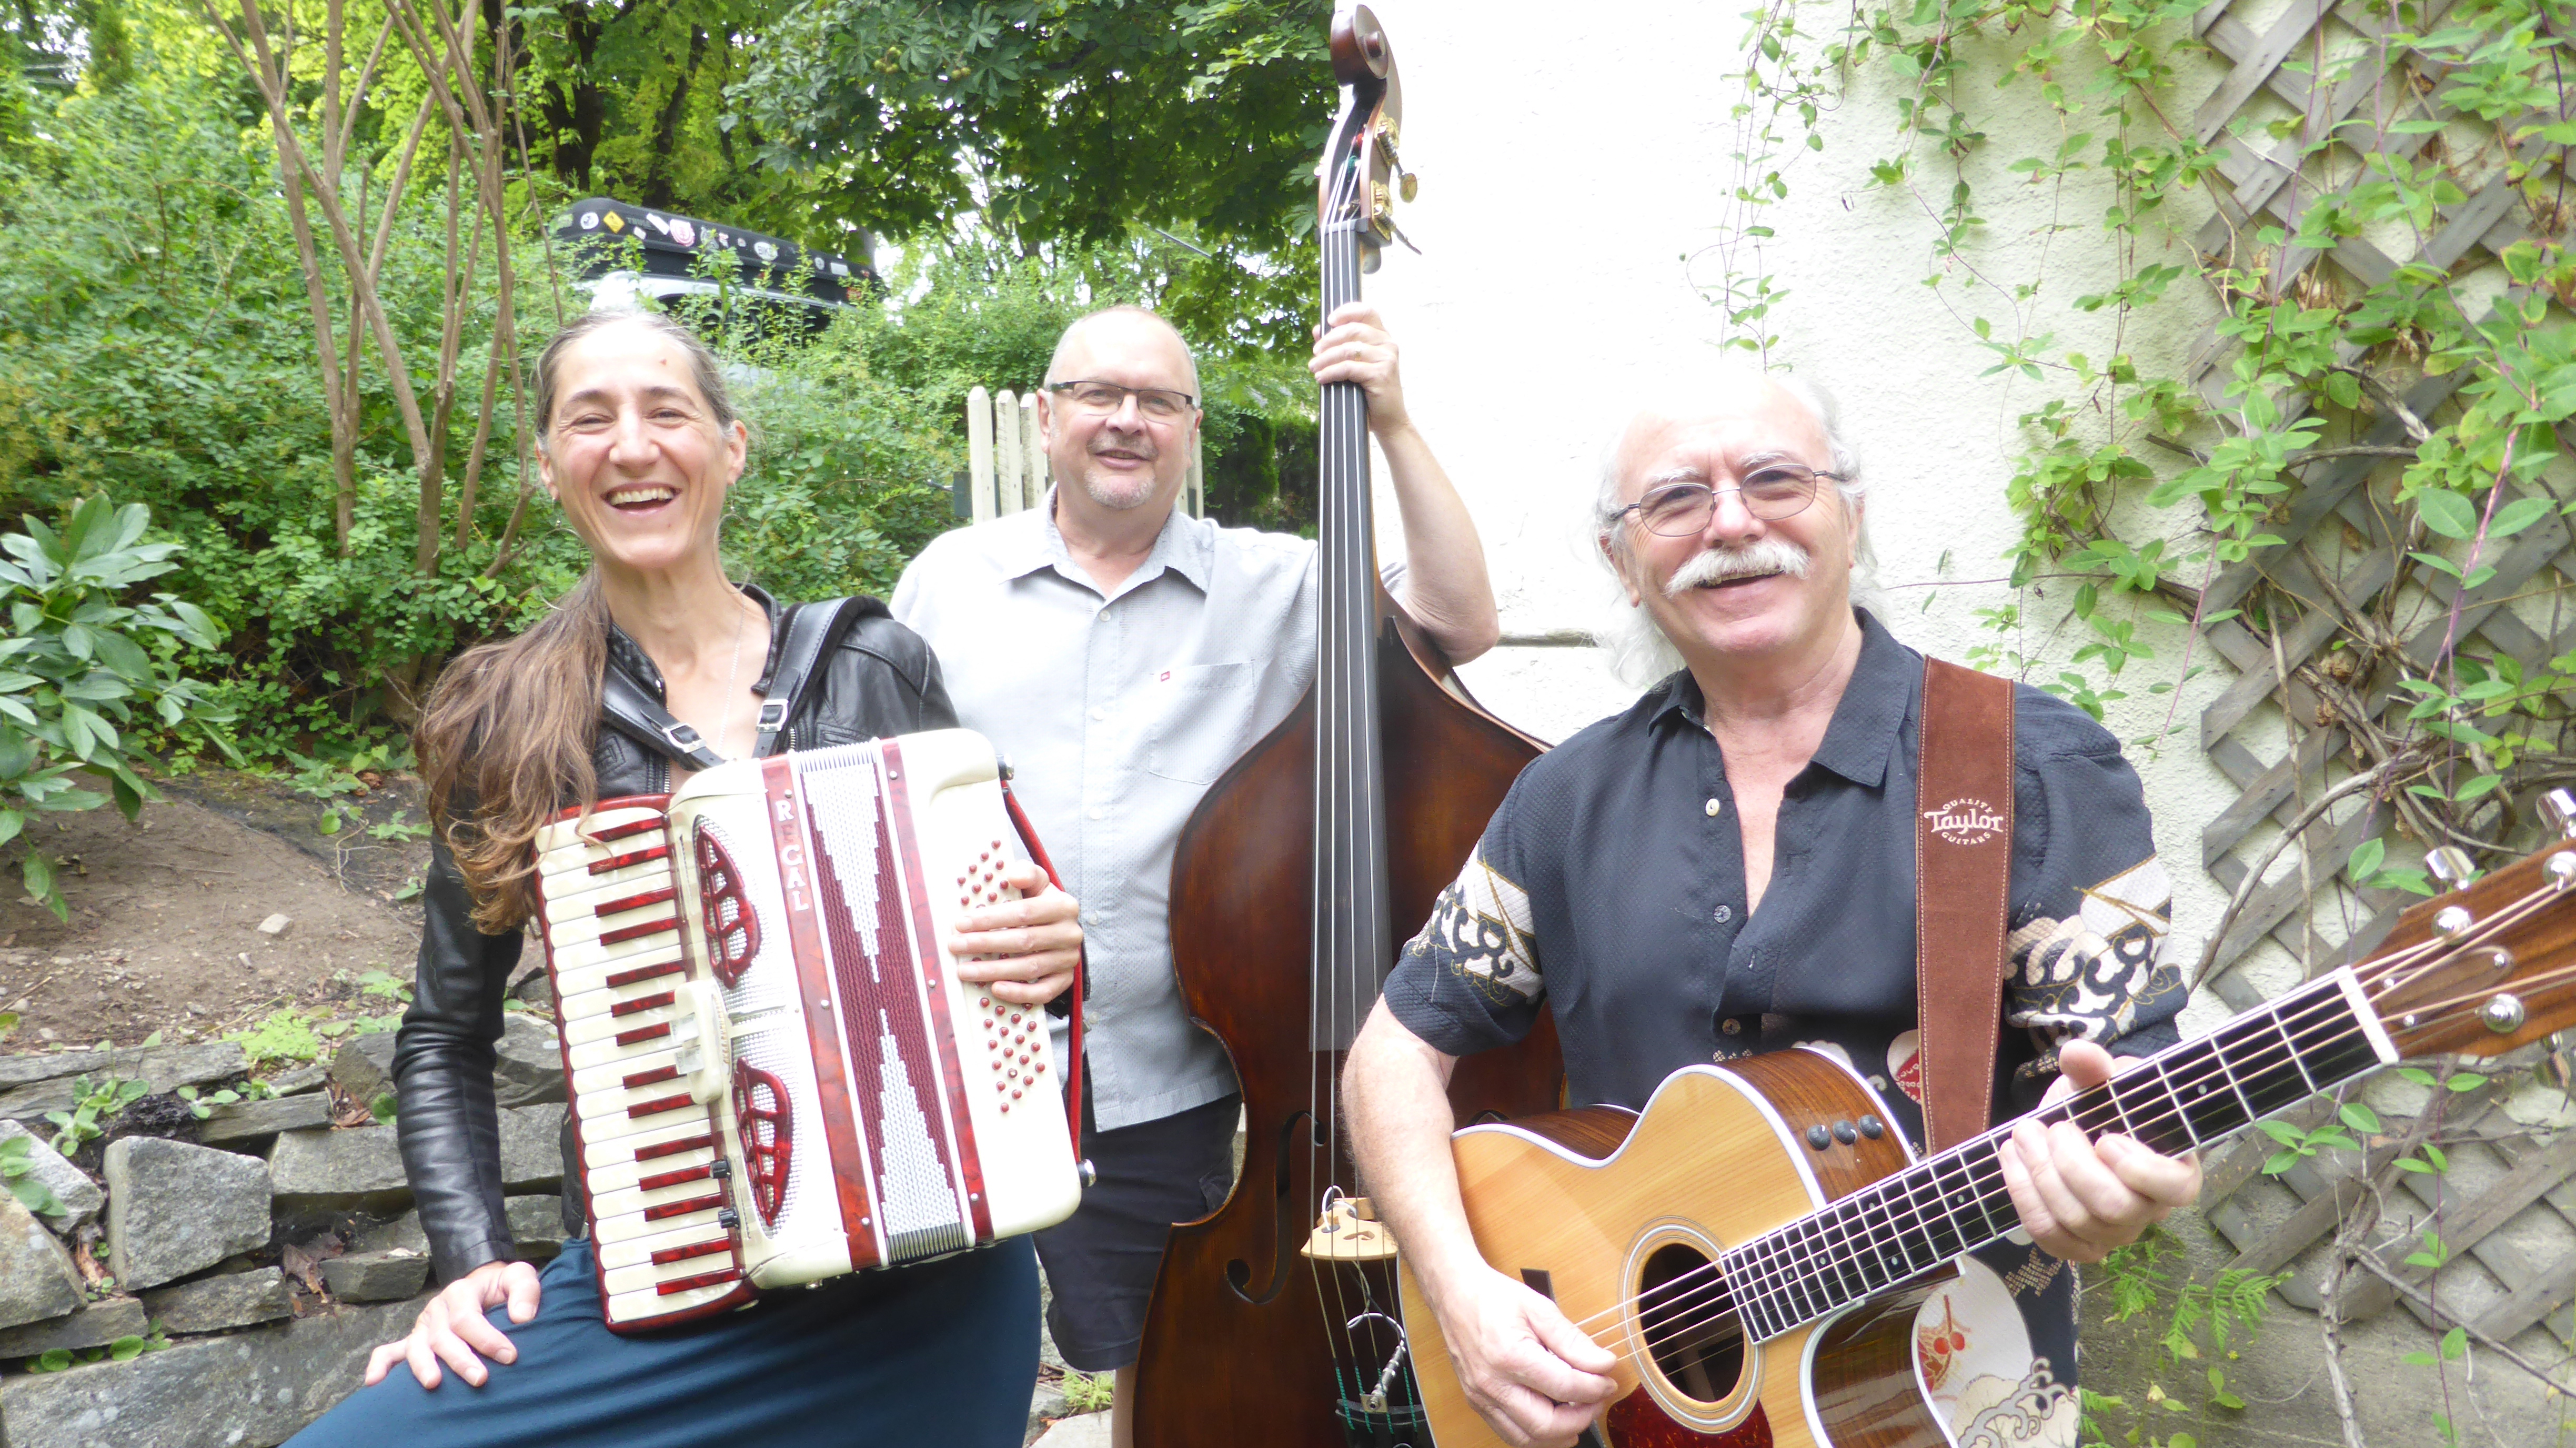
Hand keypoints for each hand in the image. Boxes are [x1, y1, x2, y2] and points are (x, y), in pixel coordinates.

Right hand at [362, 1258, 542, 1389]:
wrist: (484, 1285)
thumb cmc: (502, 1287)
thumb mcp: (519, 1277)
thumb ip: (525, 1291)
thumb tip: (522, 1318)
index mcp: (460, 1292)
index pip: (468, 1318)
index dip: (487, 1338)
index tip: (509, 1356)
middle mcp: (437, 1309)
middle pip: (443, 1336)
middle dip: (461, 1360)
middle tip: (480, 1379)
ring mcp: (423, 1325)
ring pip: (417, 1347)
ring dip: (423, 1366)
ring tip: (433, 1384)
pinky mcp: (415, 1339)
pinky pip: (390, 1351)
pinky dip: (380, 1365)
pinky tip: (374, 1382)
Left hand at [948, 859, 1081, 1005]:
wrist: (1062, 930)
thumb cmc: (1041, 905)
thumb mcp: (1038, 884)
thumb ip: (1027, 873)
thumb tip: (1013, 875)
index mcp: (1063, 906)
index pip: (1023, 912)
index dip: (990, 919)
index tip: (962, 923)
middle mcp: (1070, 933)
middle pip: (1023, 941)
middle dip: (985, 944)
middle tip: (956, 946)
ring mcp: (1068, 959)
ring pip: (1029, 968)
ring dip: (994, 971)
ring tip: (965, 970)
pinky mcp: (1066, 980)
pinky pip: (1043, 992)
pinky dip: (1019, 992)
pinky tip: (995, 988)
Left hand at [1310, 302, 1412, 435]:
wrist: (1388, 420)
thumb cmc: (1369, 392)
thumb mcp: (1353, 364)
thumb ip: (1338, 345)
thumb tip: (1317, 330)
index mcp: (1382, 336)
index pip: (1367, 311)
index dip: (1347, 311)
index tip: (1329, 320)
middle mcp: (1387, 343)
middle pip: (1353, 329)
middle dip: (1329, 340)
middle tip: (1315, 353)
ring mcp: (1386, 358)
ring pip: (1349, 349)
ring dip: (1326, 358)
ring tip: (1314, 368)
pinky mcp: (1381, 374)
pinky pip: (1349, 367)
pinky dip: (1331, 372)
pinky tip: (1321, 378)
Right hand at [1427, 1264, 1618, 1447]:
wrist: (1455, 1296)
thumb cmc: (1494, 1297)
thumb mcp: (1539, 1308)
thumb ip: (1572, 1340)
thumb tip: (1603, 1364)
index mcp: (1509, 1356)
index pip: (1564, 1387)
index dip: (1594, 1388)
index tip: (1608, 1380)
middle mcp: (1492, 1384)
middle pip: (1546, 1424)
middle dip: (1581, 1418)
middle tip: (1597, 1400)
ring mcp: (1481, 1398)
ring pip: (1527, 1439)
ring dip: (1560, 1434)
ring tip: (1579, 1413)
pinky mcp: (1477, 1403)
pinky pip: (1510, 1434)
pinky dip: (1537, 1435)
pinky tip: (1554, 1421)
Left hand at [1999, 1039, 2203, 1262]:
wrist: (2065, 1129)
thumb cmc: (2094, 1105)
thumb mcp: (2096, 1081)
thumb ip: (2093, 1067)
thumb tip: (2078, 1054)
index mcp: (2172, 1166)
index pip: (2177, 1189)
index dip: (2141, 1170)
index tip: (2105, 1138)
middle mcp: (2149, 1208)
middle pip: (2115, 1208)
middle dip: (2072, 1165)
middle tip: (2052, 1128)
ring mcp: (2114, 1232)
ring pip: (2076, 1222)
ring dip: (2039, 1174)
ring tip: (2023, 1134)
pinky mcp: (2080, 1244)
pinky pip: (2051, 1237)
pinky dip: (2024, 1197)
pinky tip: (2012, 1160)